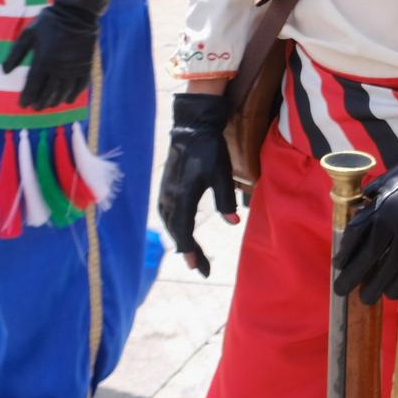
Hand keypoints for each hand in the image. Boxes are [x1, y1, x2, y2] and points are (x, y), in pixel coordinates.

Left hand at [0, 0, 108, 110]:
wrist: (77, 13)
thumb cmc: (49, 22)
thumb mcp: (28, 34)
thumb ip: (15, 54)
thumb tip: (4, 71)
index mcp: (43, 60)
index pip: (33, 85)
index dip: (27, 97)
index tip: (23, 104)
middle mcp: (59, 68)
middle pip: (48, 92)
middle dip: (41, 102)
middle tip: (35, 108)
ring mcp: (74, 68)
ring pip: (63, 91)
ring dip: (55, 100)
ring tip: (48, 106)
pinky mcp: (86, 65)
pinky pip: (80, 85)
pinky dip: (73, 94)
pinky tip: (67, 100)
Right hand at [158, 92, 238, 276]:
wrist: (191, 128)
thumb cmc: (209, 150)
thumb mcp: (222, 174)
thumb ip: (226, 200)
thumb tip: (233, 223)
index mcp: (182, 197)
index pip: (184, 233)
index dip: (192, 252)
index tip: (198, 268)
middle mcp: (169, 198)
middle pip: (176, 233)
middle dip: (188, 251)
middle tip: (201, 267)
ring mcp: (164, 193)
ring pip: (170, 225)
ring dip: (180, 240)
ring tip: (193, 254)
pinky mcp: (165, 188)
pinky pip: (168, 215)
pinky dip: (175, 227)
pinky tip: (182, 230)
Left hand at [332, 117, 397, 303]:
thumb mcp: (385, 180)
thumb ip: (371, 199)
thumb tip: (356, 216)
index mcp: (380, 205)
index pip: (356, 234)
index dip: (346, 252)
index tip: (338, 266)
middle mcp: (394, 220)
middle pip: (370, 254)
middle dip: (354, 275)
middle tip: (342, 291)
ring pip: (392, 265)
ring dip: (377, 285)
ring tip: (367, 299)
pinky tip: (392, 293)